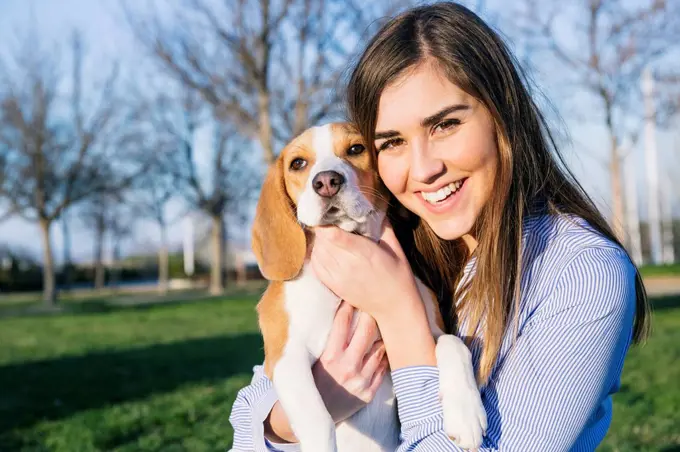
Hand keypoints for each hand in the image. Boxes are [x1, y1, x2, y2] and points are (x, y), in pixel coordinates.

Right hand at [264, 301, 388, 442]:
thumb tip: (329, 310)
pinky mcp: (368, 393)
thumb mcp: (312, 359)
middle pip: (366, 331)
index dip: (348, 305)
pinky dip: (384, 355)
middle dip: (370, 314)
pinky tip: (384, 345)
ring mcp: (360, 382)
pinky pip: (383, 368)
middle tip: (375, 301)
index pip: (342, 322)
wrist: (313, 415)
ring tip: (384, 320)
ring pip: (379, 348)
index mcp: (328, 358)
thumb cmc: (310, 381)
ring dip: (382, 334)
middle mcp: (346, 368)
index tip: (352, 295)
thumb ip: (323, 339)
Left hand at [310, 220, 420, 321]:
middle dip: (323, 228)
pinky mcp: (335, 287)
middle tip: (328, 221)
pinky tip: (325, 250)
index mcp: (365, 253)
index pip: (334, 235)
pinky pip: (316, 266)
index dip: (325, 222)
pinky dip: (317, 255)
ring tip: (328, 235)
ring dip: (319, 241)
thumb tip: (372, 209)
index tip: (327, 213)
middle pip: (322, 241)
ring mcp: (339, 278)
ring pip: (317, 252)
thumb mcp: (396, 248)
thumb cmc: (399, 276)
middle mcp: (348, 265)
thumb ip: (383, 227)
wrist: (395, 308)